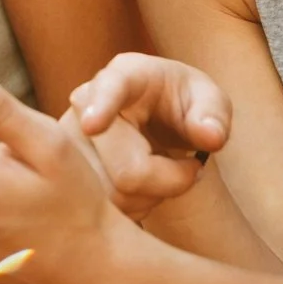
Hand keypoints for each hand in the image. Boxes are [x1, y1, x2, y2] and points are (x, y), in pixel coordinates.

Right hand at [70, 53, 230, 218]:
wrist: (160, 121)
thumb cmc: (186, 104)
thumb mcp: (210, 101)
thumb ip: (214, 115)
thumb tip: (210, 136)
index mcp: (124, 75)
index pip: (110, 88)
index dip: (101, 106)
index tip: (92, 124)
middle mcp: (86, 104)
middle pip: (125, 168)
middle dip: (169, 179)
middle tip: (190, 167)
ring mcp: (71, 141)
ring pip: (114, 194)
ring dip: (153, 196)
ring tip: (167, 173)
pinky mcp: (68, 172)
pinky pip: (105, 208)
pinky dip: (137, 207)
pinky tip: (145, 186)